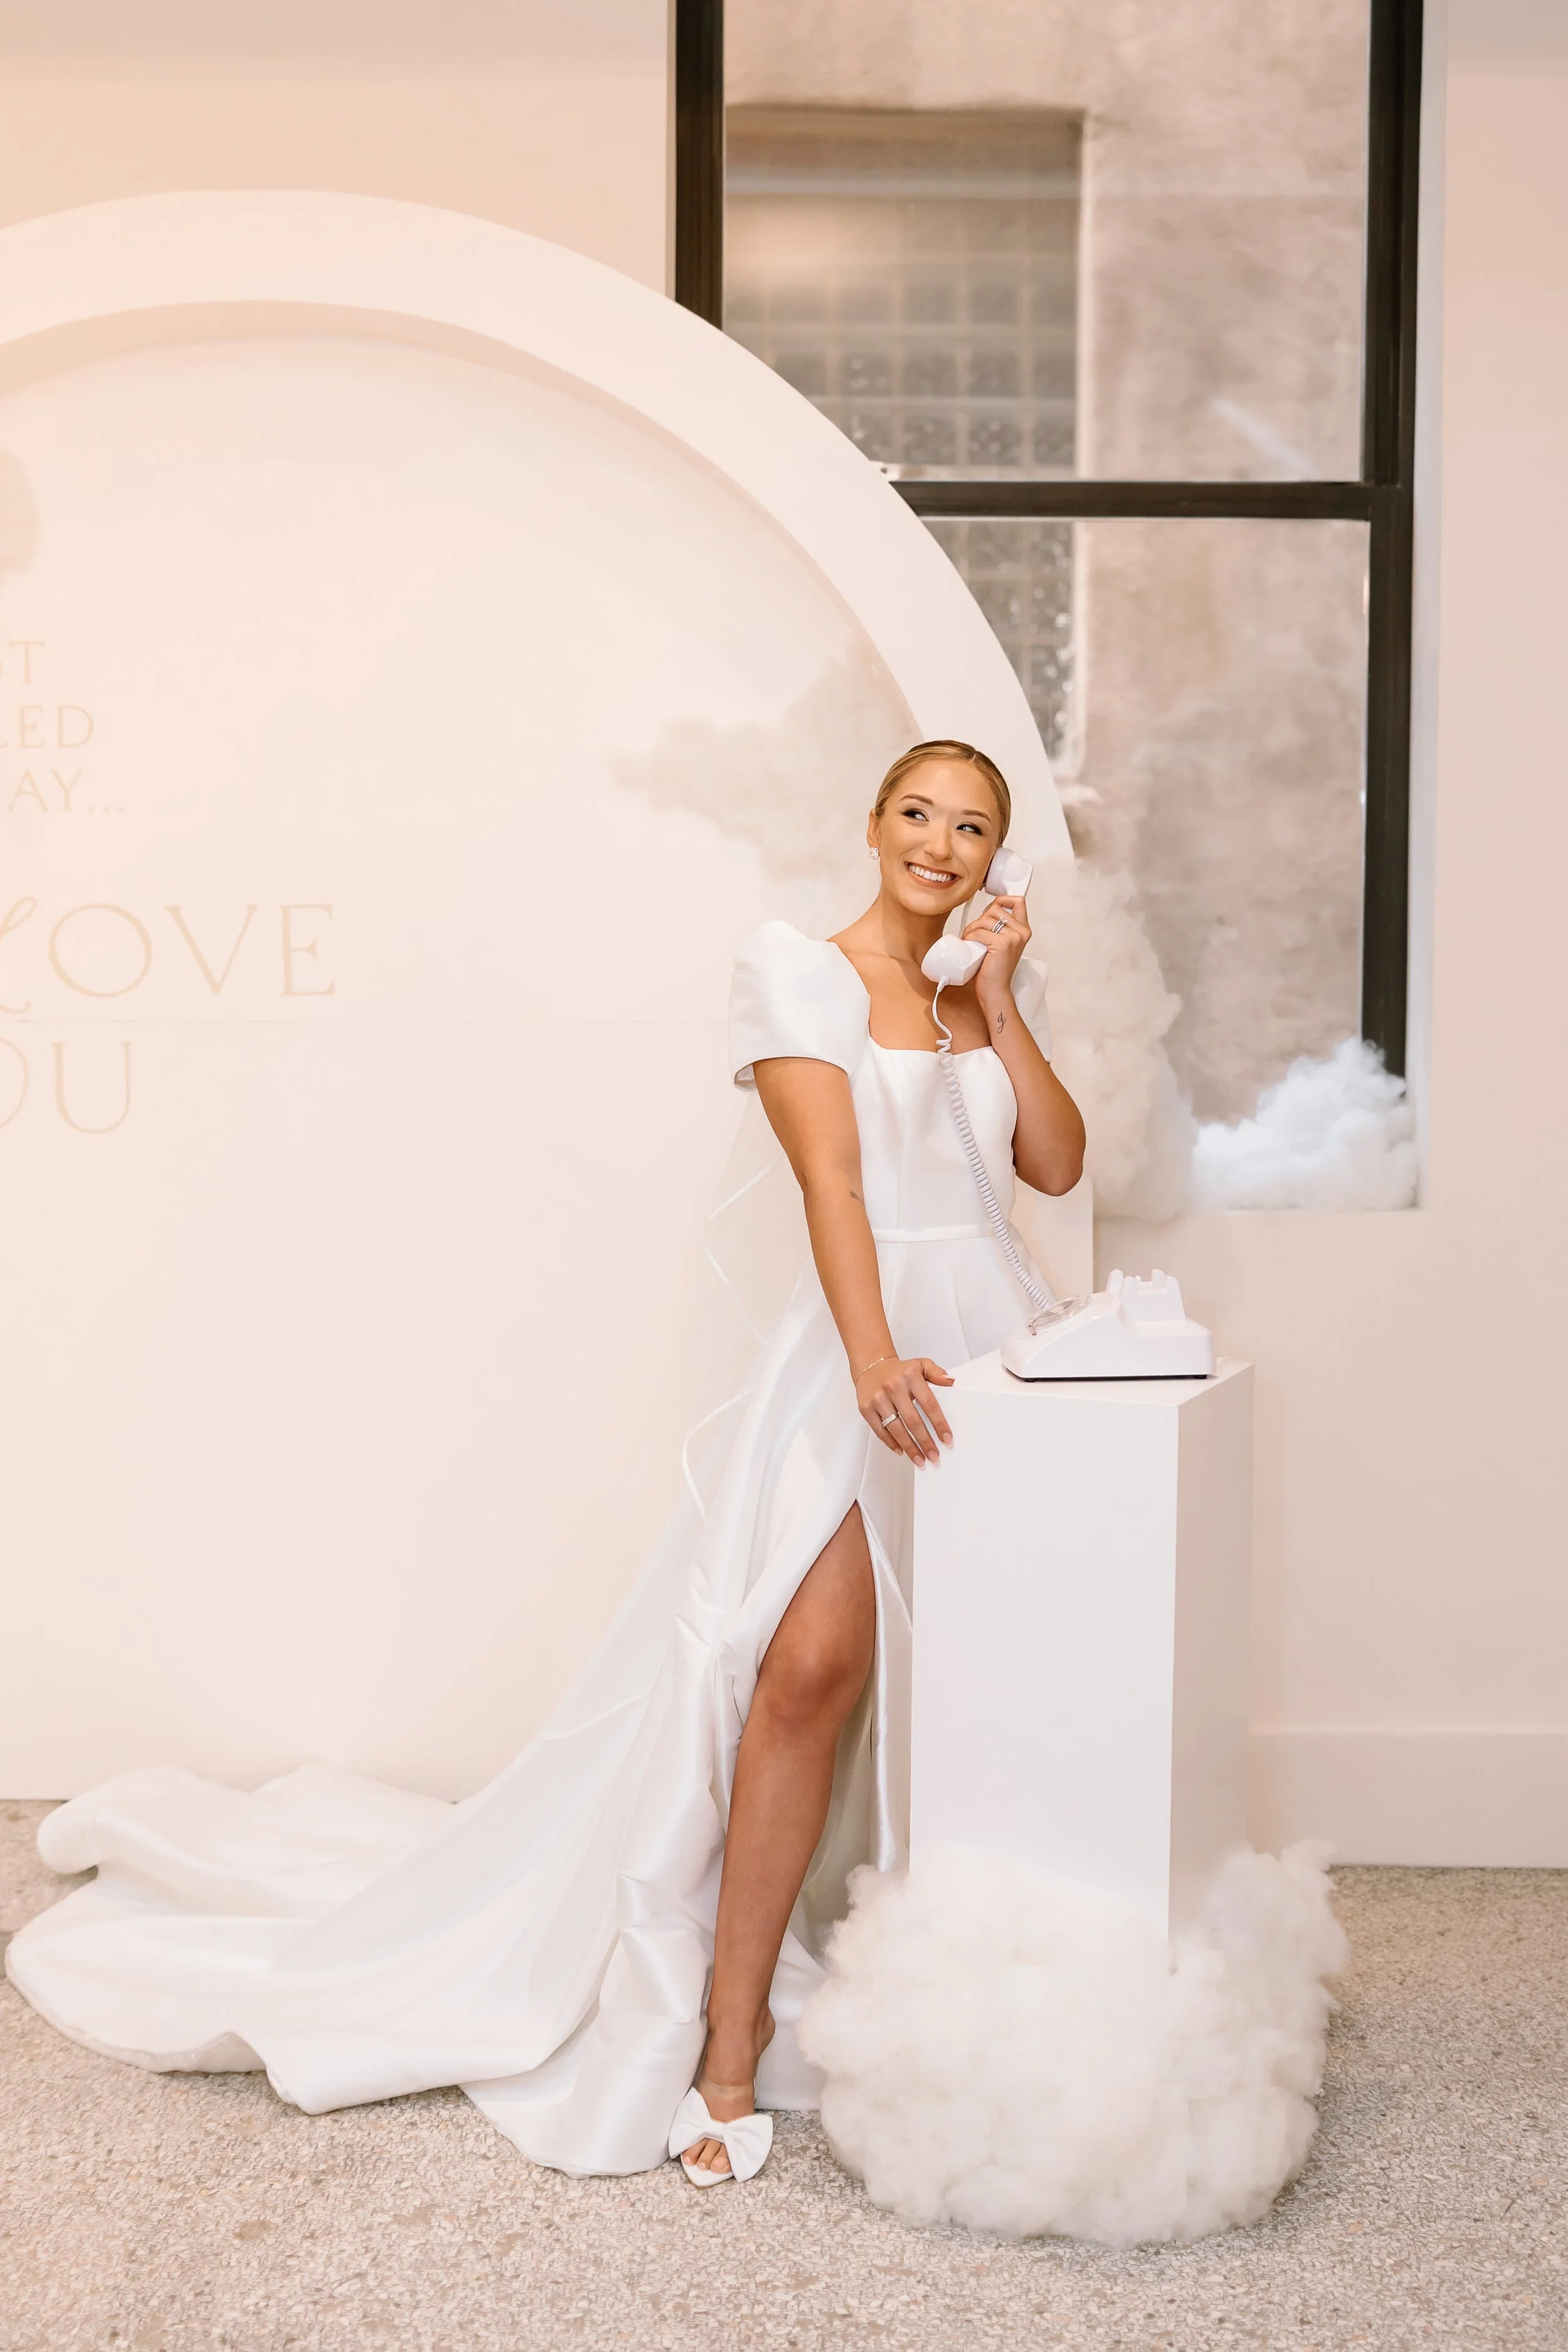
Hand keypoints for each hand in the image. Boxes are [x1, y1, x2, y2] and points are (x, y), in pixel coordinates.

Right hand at [854, 1355, 953, 1464]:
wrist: (871, 1366)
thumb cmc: (898, 1370)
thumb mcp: (921, 1365)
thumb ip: (936, 1373)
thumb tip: (951, 1381)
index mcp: (910, 1376)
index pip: (929, 1404)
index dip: (939, 1424)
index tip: (946, 1439)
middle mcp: (893, 1387)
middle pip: (913, 1421)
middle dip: (925, 1442)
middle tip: (934, 1456)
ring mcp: (878, 1398)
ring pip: (896, 1429)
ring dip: (909, 1447)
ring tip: (919, 1459)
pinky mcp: (866, 1408)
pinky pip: (880, 1430)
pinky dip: (891, 1443)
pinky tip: (901, 1451)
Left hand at [962, 893, 1029, 1020]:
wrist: (995, 990)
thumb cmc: (994, 970)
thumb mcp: (1002, 944)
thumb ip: (1001, 929)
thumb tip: (988, 912)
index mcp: (1023, 930)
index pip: (1018, 901)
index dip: (1001, 900)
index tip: (989, 911)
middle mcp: (1021, 932)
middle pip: (995, 908)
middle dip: (980, 919)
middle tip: (974, 934)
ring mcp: (1013, 937)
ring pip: (985, 919)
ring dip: (972, 928)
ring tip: (970, 941)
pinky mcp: (1002, 944)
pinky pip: (979, 931)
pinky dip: (969, 937)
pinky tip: (969, 945)